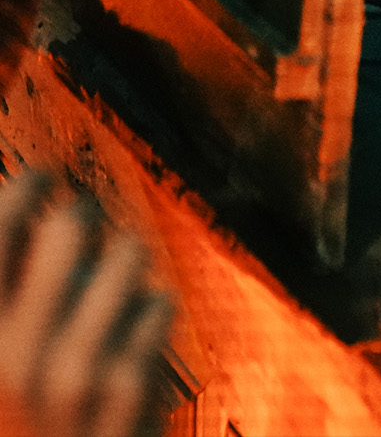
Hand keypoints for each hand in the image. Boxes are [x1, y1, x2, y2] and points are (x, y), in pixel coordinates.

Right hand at [0, 171, 172, 436]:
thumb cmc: (19, 411)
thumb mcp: (0, 351)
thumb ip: (9, 286)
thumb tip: (23, 196)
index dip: (26, 186)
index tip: (41, 177)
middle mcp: (16, 358)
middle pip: (72, 222)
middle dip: (83, 214)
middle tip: (81, 223)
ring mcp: (75, 374)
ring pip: (128, 252)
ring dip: (122, 262)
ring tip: (108, 289)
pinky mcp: (127, 387)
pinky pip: (157, 302)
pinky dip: (148, 313)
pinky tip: (129, 343)